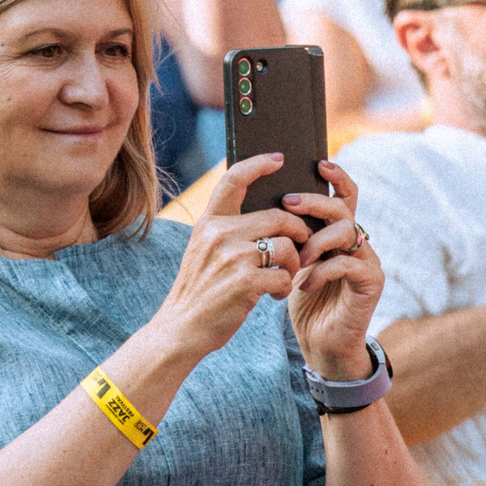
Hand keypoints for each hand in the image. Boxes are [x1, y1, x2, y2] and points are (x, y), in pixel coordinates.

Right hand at [151, 155, 320, 360]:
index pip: (234, 179)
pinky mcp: (245, 282)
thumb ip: (227, 230)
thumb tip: (269, 215)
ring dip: (295, 263)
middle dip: (298, 231)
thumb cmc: (200, 290)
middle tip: (303, 243)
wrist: (181, 328)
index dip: (259, 164)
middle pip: (278, 216)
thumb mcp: (203, 250)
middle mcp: (219, 234)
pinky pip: (284, 275)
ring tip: (287, 276)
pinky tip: (275, 295)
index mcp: (209, 222)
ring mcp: (232, 257)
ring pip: (286, 246)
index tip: (278, 158)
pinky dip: (286, 287)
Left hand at [282, 161, 381, 377]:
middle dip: (314, 201)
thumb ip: (289, 236)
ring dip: (315, 240)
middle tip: (286, 203)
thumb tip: (263, 205)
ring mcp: (368, 261)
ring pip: (347, 231)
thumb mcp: (292, 262)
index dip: (336, 177)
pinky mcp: (372, 282)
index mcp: (339, 233)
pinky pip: (348, 264)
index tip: (316, 163)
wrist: (322, 345)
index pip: (344, 196)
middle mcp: (358, 242)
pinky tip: (303, 286)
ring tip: (296, 258)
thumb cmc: (304, 302)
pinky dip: (321, 271)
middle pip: (343, 207)